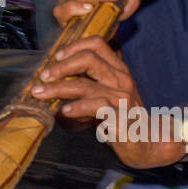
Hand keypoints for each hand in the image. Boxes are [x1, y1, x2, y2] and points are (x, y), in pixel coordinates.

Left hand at [31, 36, 179, 168]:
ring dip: (58, 89)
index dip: (74, 46)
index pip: (97, 44)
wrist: (146, 143)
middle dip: (61, 66)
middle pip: (88, 60)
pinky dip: (77, 107)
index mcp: (118, 70)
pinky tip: (63, 111)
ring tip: (41, 93)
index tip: (56, 56)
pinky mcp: (121, 117)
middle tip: (43, 76)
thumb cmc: (119, 120)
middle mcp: (121, 80)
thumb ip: (81, 90)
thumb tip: (49, 89)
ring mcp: (122, 98)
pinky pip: (96, 107)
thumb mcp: (101, 98)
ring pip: (85, 85)